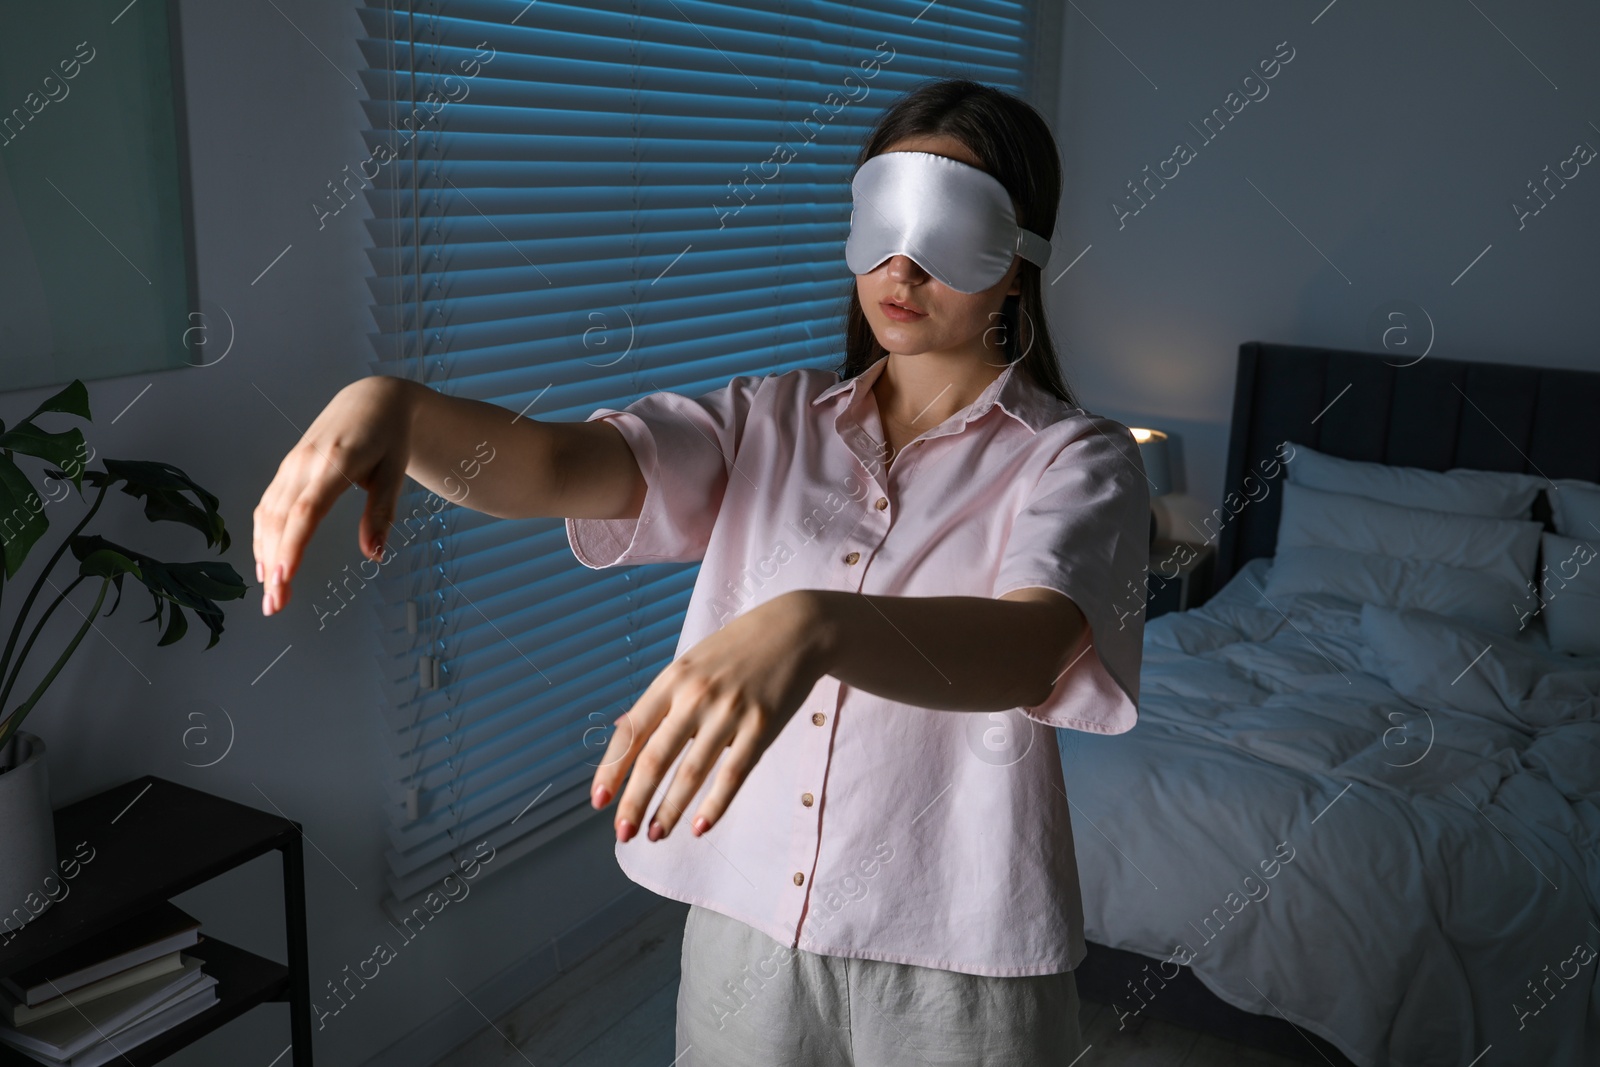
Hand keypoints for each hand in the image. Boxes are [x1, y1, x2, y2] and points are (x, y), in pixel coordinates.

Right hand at [253, 376, 414, 614]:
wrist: (373, 399)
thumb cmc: (390, 437)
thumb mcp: (395, 473)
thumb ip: (382, 513)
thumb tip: (374, 554)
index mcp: (336, 463)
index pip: (307, 511)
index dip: (292, 547)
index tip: (283, 579)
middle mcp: (305, 463)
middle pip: (281, 520)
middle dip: (274, 565)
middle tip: (274, 606)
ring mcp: (291, 464)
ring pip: (267, 515)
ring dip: (263, 555)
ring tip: (269, 594)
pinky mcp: (287, 469)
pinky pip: (268, 506)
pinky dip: (263, 536)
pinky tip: (266, 564)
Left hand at [590, 590, 829, 842]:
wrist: (795, 629)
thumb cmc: (738, 649)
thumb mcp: (691, 663)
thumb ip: (663, 699)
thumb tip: (627, 733)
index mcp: (672, 679)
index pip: (630, 732)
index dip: (611, 770)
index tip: (598, 802)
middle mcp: (695, 696)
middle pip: (655, 759)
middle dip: (634, 801)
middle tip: (623, 833)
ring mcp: (730, 712)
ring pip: (691, 773)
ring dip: (669, 811)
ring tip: (655, 835)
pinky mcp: (761, 726)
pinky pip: (732, 774)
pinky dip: (714, 805)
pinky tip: (700, 828)